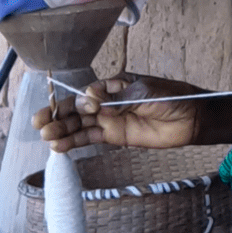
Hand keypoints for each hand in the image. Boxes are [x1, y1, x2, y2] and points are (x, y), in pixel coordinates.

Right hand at [31, 73, 203, 151]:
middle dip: (58, 116)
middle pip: (77, 109)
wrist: (192, 119)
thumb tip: (89, 97)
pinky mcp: (115, 137)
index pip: (87, 92)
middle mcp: (107, 102)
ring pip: (80, 125)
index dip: (78, 101)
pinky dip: (74, 142)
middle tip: (39, 124)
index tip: (79, 107)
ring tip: (46, 137)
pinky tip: (59, 147)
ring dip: (62, 131)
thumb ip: (116, 98)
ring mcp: (110, 120)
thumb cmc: (171, 98)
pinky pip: (90, 138)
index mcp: (114, 85)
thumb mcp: (144, 93)